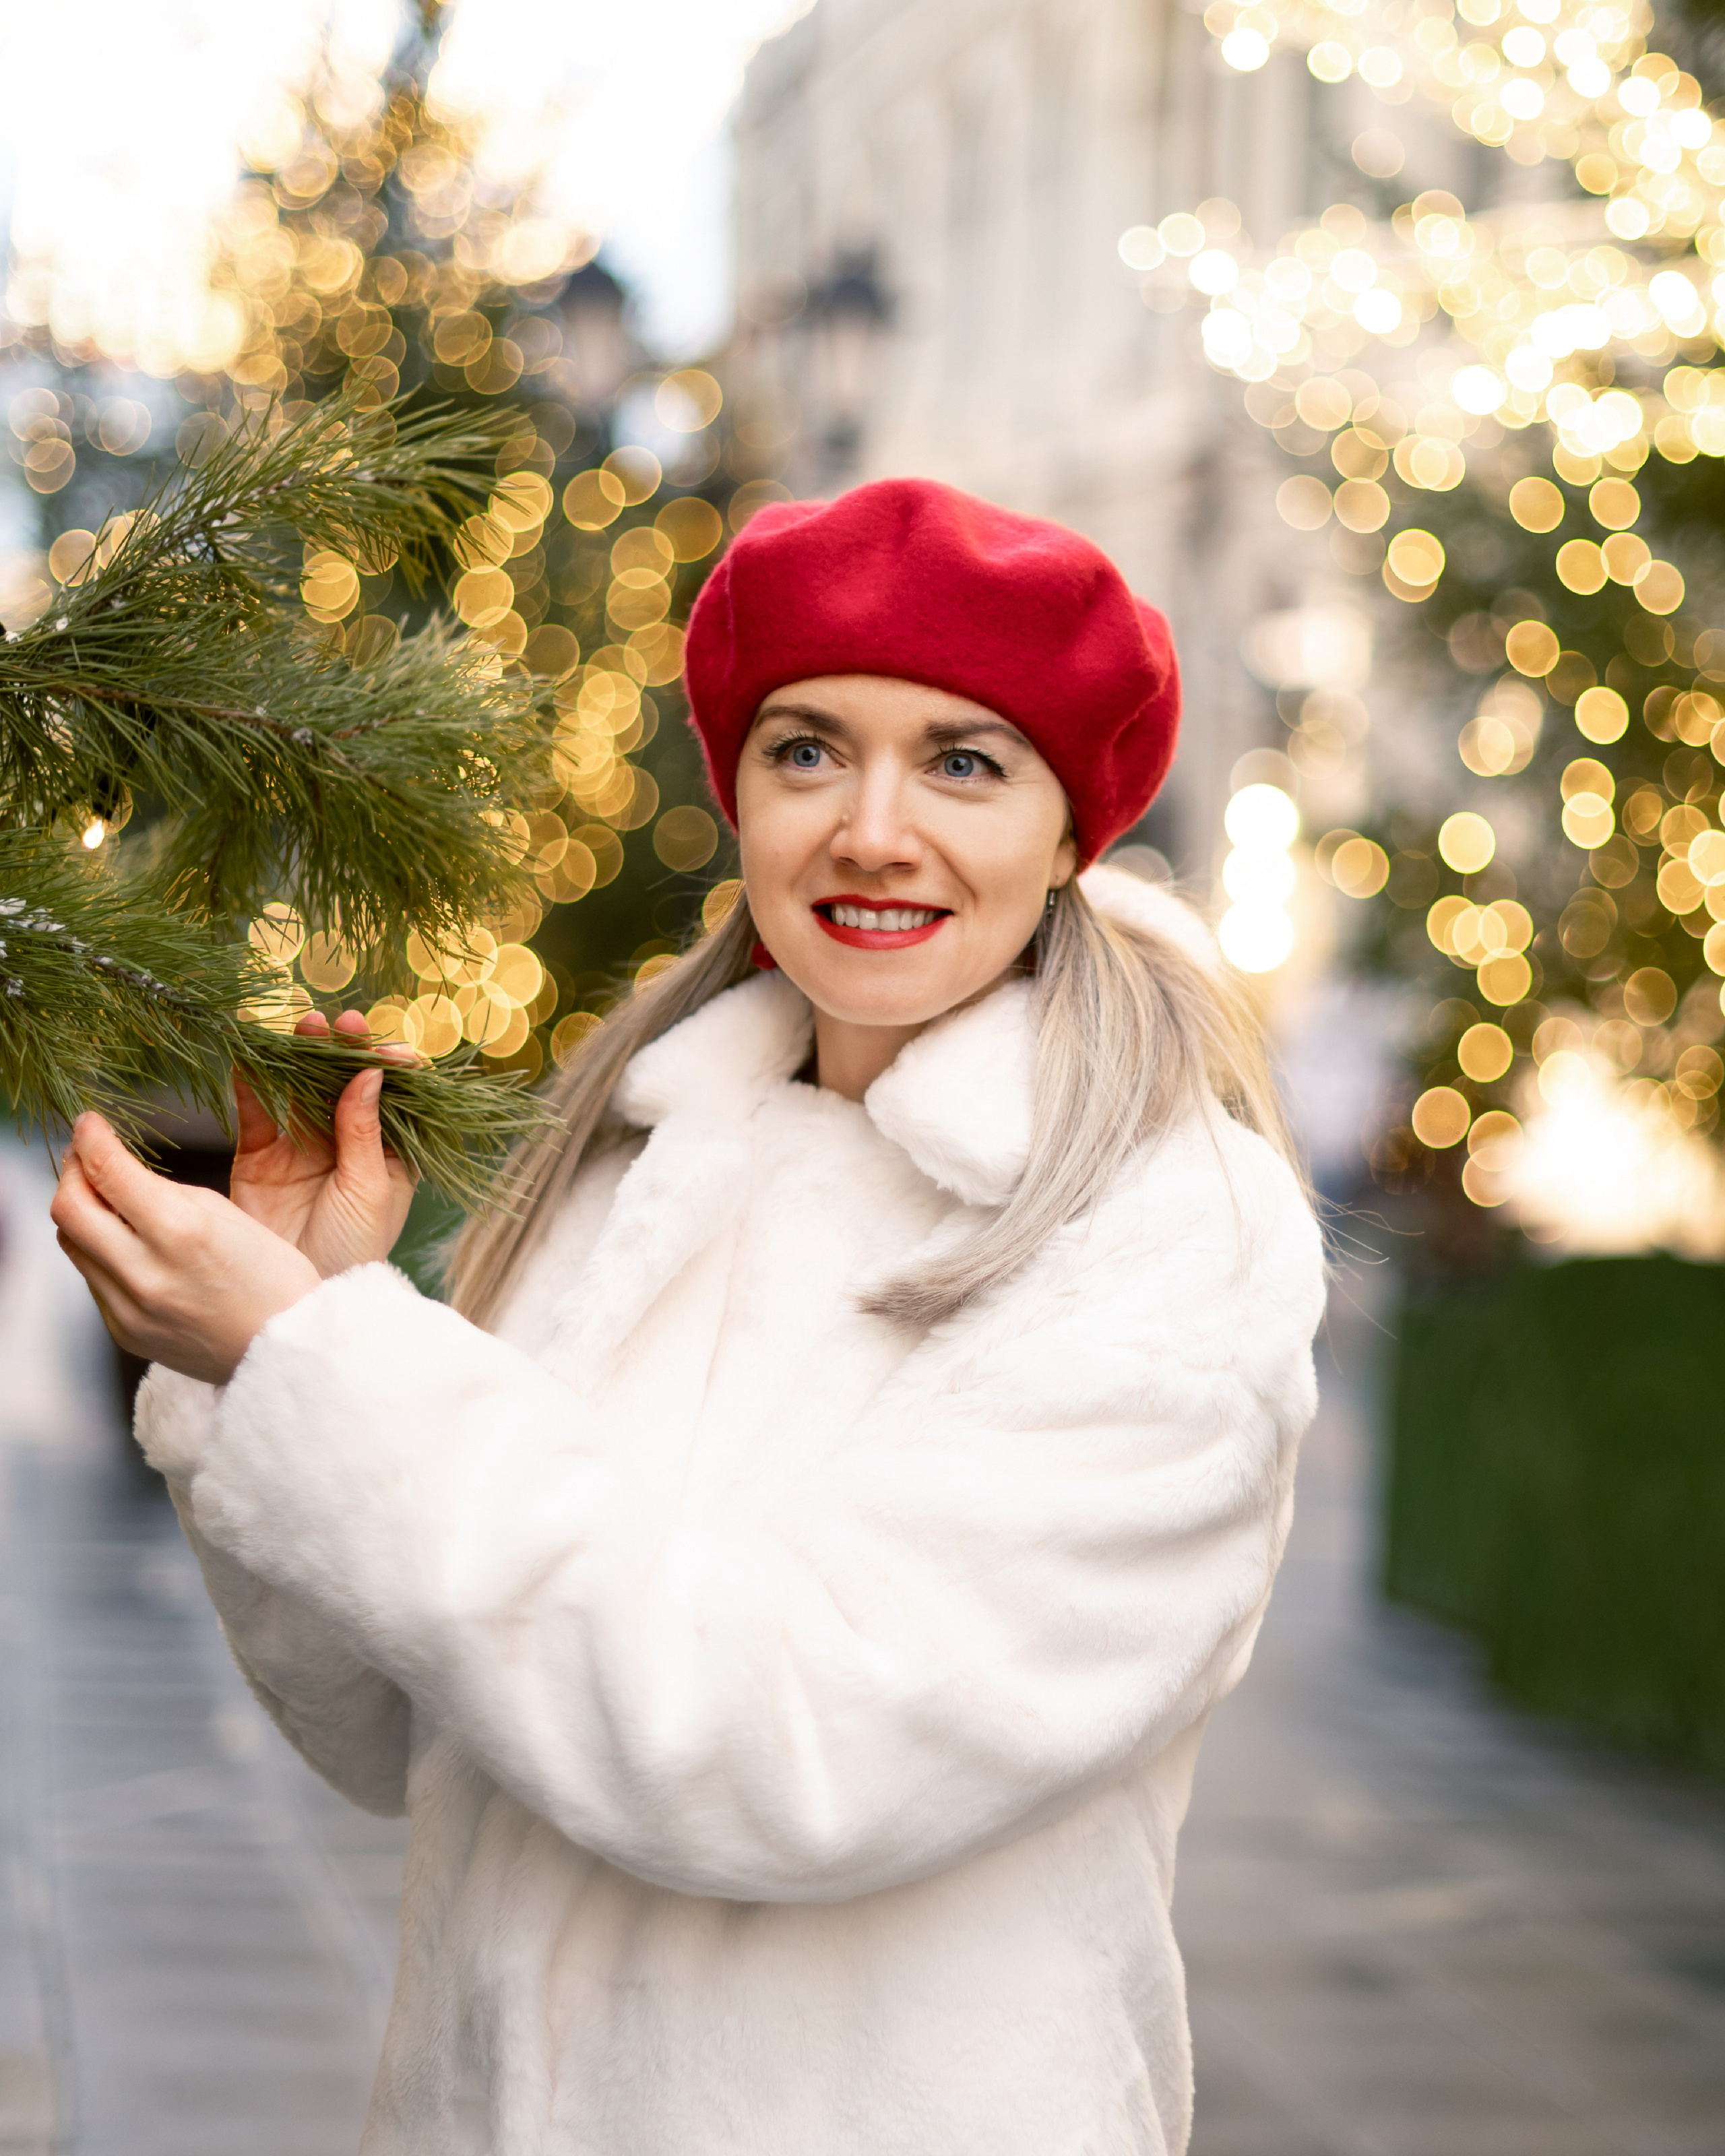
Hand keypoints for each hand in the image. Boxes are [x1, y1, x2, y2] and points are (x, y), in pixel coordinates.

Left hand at [51, 1114, 321, 1384]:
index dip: (89, 1137)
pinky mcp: (124, 1331)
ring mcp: (130, 1308)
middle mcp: (146, 1272)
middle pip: (67, 1208)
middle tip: (86, 1158)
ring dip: (84, 1214)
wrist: (287, 1349)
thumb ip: (166, 1191)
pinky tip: (131, 1248)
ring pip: (73, 1244)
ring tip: (108, 1201)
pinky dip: (103, 1254)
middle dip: (71, 1173)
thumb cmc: (273, 1278)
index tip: (88, 1124)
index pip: (108, 1170)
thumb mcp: (229, 1214)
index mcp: (182, 1231)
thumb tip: (118, 1174)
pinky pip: (94, 1280)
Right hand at [230, 1008, 417, 1278]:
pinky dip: (251, 1085)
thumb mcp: (369, 1189)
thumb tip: (371, 1074)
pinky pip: (256, 1113)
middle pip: (343, 1084)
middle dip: (341, 1051)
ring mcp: (301, 1147)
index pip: (392, 1098)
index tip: (387, 1050)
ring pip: (300, 1090)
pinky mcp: (259, 1157)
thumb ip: (364, 1131)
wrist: (299, 1300)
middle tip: (338, 1023)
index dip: (389, 1069)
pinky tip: (249, 1058)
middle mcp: (345, 1143)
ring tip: (302, 1026)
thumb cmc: (352, 1252)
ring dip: (300, 1058)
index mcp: (387, 1153)